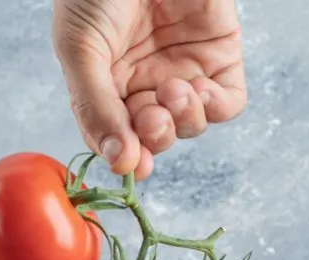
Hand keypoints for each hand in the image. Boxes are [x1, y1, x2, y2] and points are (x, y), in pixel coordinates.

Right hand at [53, 0, 245, 178]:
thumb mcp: (81, 48)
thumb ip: (95, 106)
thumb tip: (117, 161)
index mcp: (106, 85)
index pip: (115, 138)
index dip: (125, 156)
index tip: (131, 163)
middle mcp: (144, 83)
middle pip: (155, 138)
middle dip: (154, 137)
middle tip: (150, 118)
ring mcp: (183, 71)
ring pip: (191, 126)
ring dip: (183, 122)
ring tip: (173, 91)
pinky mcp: (219, 56)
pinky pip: (226, 103)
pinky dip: (214, 108)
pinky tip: (197, 90)